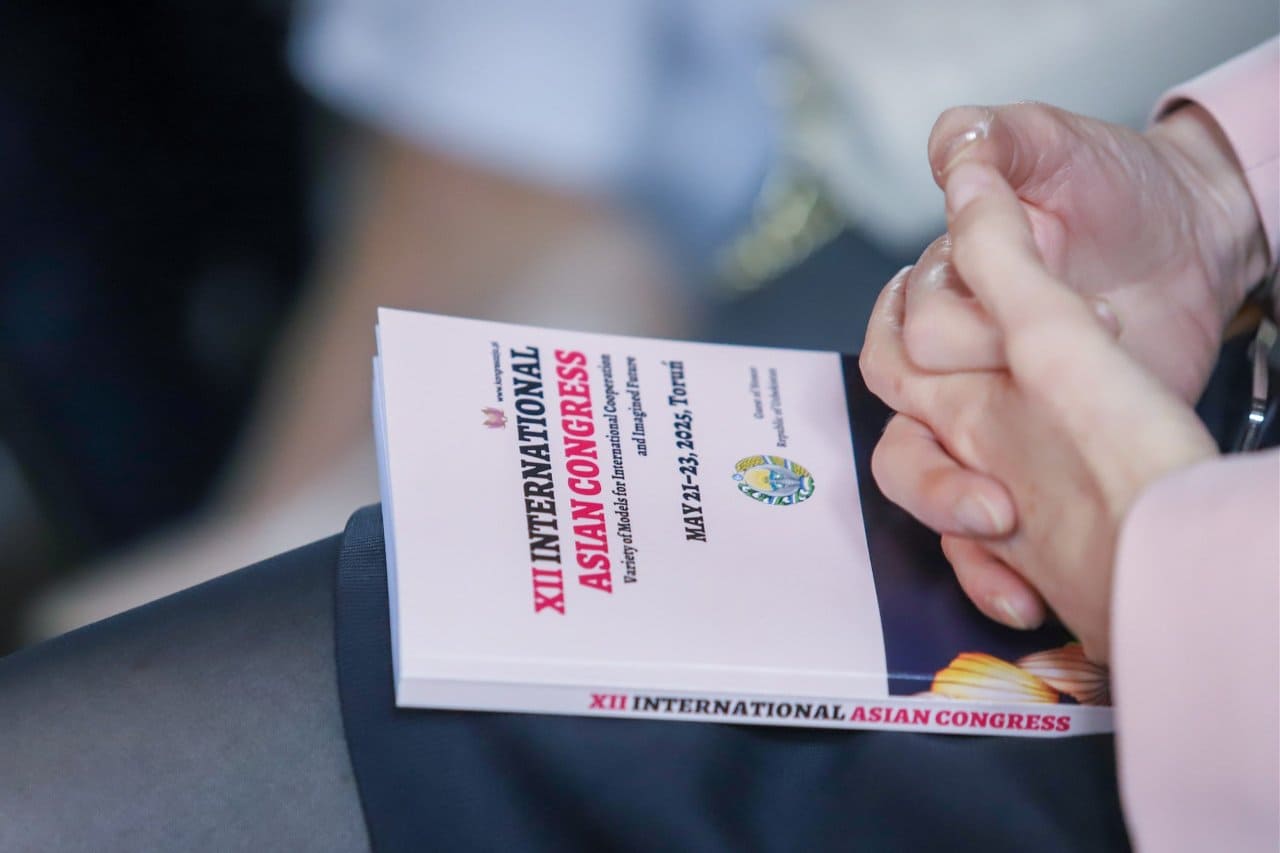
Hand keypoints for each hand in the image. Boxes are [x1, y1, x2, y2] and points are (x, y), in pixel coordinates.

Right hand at [861, 162, 1217, 660]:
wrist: (1198, 245)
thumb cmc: (1120, 192)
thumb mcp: (1061, 151)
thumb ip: (1000, 146)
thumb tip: (948, 147)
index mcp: (947, 302)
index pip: (898, 341)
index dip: (941, 343)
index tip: (1014, 324)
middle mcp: (957, 372)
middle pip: (898, 432)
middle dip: (937, 455)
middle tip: (1025, 432)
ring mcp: (994, 432)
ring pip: (924, 489)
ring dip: (948, 510)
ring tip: (1004, 516)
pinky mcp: (1036, 480)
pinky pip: (981, 546)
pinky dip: (990, 572)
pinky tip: (1024, 589)